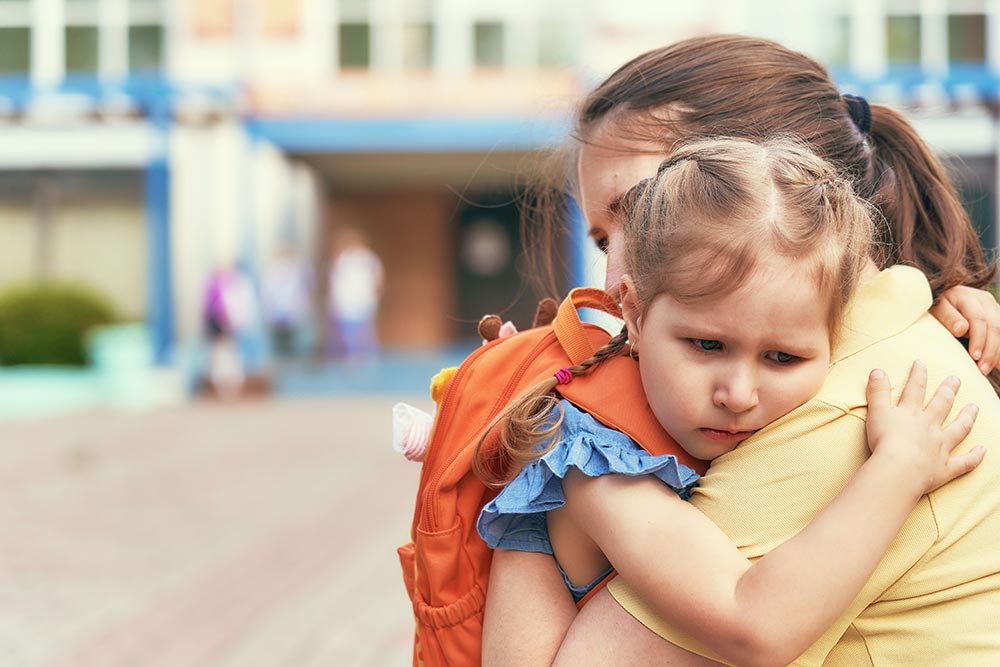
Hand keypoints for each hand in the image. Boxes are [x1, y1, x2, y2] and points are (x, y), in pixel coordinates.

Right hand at [865, 360, 984, 495]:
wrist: (899, 469)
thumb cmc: (885, 440)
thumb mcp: (876, 412)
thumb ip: (878, 392)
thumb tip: (878, 370)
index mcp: (911, 413)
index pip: (915, 388)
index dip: (918, 374)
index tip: (921, 363)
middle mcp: (929, 426)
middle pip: (941, 404)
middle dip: (948, 390)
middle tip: (956, 379)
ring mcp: (940, 446)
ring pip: (958, 429)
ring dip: (967, 417)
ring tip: (974, 407)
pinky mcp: (945, 467)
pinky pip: (964, 462)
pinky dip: (974, 457)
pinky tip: (982, 450)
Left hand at [930, 285, 999, 374]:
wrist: (940, 300)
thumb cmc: (935, 307)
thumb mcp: (936, 310)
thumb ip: (948, 317)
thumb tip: (962, 329)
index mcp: (967, 296)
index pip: (979, 319)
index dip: (979, 339)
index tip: (975, 356)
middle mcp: (984, 300)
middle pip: (995, 326)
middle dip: (990, 350)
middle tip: (983, 370)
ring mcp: (993, 307)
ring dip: (998, 352)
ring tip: (989, 369)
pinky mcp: (996, 315)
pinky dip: (999, 349)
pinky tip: (998, 363)